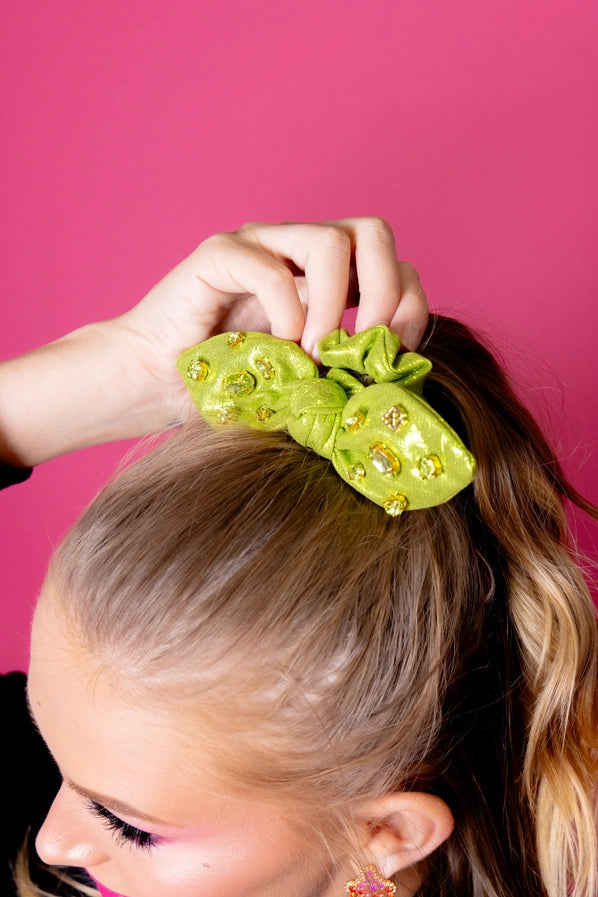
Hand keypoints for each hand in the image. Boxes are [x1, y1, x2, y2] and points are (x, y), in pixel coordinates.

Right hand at [0, 219, 427, 464]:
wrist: (154, 386)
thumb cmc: (229, 388)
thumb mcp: (306, 385)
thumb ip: (347, 375)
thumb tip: (398, 387)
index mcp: (327, 280)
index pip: (396, 268)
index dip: (408, 310)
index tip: (391, 360)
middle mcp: (298, 252)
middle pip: (375, 233)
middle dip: (385, 294)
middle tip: (363, 348)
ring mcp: (261, 245)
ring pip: (331, 240)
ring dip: (332, 307)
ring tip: (312, 354)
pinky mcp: (219, 254)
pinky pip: (268, 267)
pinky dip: (284, 312)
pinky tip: (274, 347)